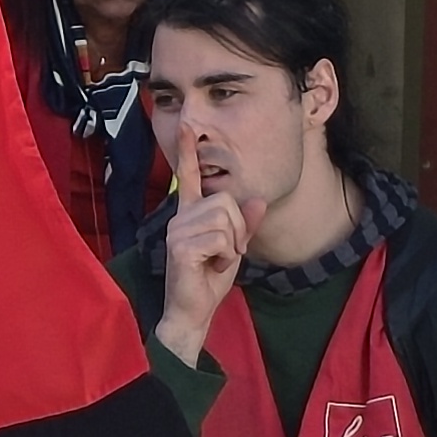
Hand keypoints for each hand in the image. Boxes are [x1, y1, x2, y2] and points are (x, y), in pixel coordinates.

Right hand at [152, 157, 248, 365]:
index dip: (188, 151)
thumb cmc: (208, 279)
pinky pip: (221, 239)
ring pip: (225, 219)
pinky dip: (225, 257)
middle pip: (226, 201)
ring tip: (216, 260)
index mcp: (189, 214)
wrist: (192, 311)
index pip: (188, 177)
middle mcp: (180, 217)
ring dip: (232, 245)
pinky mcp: (180, 246)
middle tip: (227, 252)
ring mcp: (178, 230)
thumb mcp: (233, 248)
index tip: (185, 125)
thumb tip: (258, 201)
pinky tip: (211, 267)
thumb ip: (244, 225)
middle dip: (238, 229)